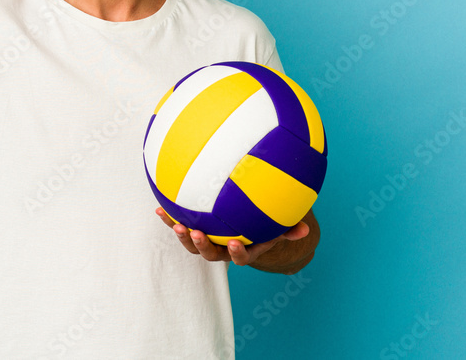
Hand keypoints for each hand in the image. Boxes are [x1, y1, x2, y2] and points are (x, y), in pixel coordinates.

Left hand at [155, 207, 309, 266]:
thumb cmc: (264, 226)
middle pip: (210, 254)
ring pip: (192, 244)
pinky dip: (169, 219)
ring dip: (183, 235)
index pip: (240, 257)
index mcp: (242, 250)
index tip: (236, 243)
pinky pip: (180, 225)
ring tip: (175, 224)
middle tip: (197, 234)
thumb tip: (306, 229)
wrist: (245, 230)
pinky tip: (159, 209)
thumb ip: (289, 229)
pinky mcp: (194, 229)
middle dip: (202, 245)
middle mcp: (222, 249)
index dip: (237, 253)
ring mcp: (207, 242)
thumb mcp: (277, 228)